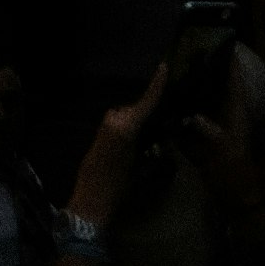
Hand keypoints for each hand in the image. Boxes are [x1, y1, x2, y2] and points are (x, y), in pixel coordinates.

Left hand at [63, 79, 170, 223]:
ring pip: (131, 117)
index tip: (163, 67)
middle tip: (172, 116)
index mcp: (125, 126)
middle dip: (153, 110)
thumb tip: (166, 140)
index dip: (156, 85)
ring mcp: (106, 124)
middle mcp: (114, 119)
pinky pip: (123, 123)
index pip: (145, 102)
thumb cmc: (118, 188)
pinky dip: (134, 126)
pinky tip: (144, 139)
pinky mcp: (101, 132)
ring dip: (143, 121)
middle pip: (138, 109)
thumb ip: (155, 151)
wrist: (91, 198)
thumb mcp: (143, 170)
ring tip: (161, 131)